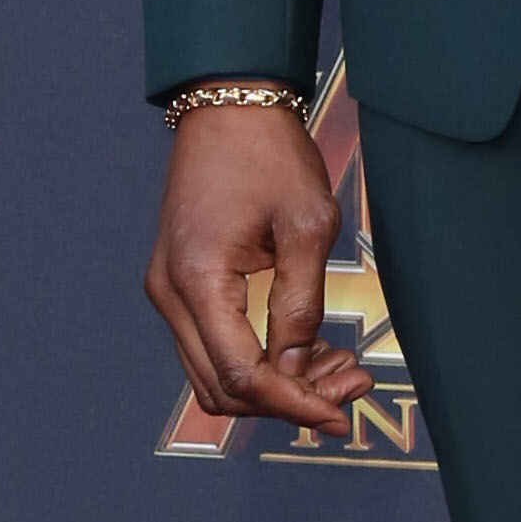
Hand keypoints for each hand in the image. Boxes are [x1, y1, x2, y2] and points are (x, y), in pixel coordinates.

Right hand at [145, 99, 367, 439]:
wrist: (229, 105)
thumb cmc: (270, 154)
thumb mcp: (308, 226)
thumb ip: (302, 306)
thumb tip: (296, 373)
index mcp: (197, 279)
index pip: (241, 376)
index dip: (294, 405)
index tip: (341, 415)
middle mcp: (169, 293)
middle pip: (222, 388)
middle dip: (288, 401)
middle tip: (352, 386)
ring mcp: (168, 289)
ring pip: (215, 375)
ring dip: (275, 385)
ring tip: (339, 366)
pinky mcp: (180, 283)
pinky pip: (214, 345)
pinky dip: (258, 360)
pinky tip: (308, 349)